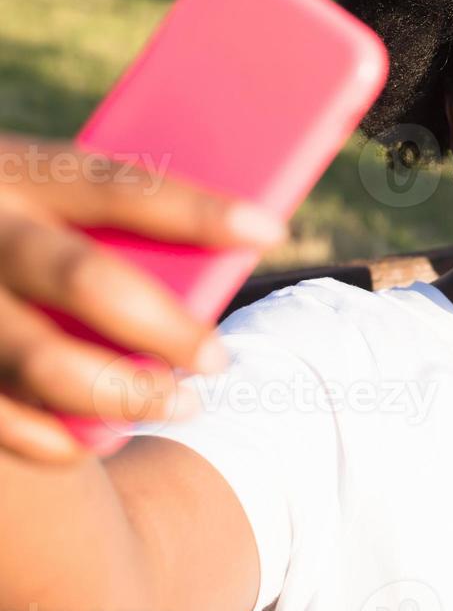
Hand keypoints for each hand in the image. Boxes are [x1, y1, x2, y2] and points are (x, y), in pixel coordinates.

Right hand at [0, 134, 285, 462]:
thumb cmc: (22, 225)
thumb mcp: (43, 196)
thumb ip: (112, 220)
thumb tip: (229, 250)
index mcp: (19, 171)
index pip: (116, 186)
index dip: (196, 210)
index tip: (270, 231)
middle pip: (85, 279)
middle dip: (165, 327)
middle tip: (218, 359)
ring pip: (41, 361)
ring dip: (123, 393)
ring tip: (182, 404)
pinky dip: (53, 436)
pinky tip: (103, 439)